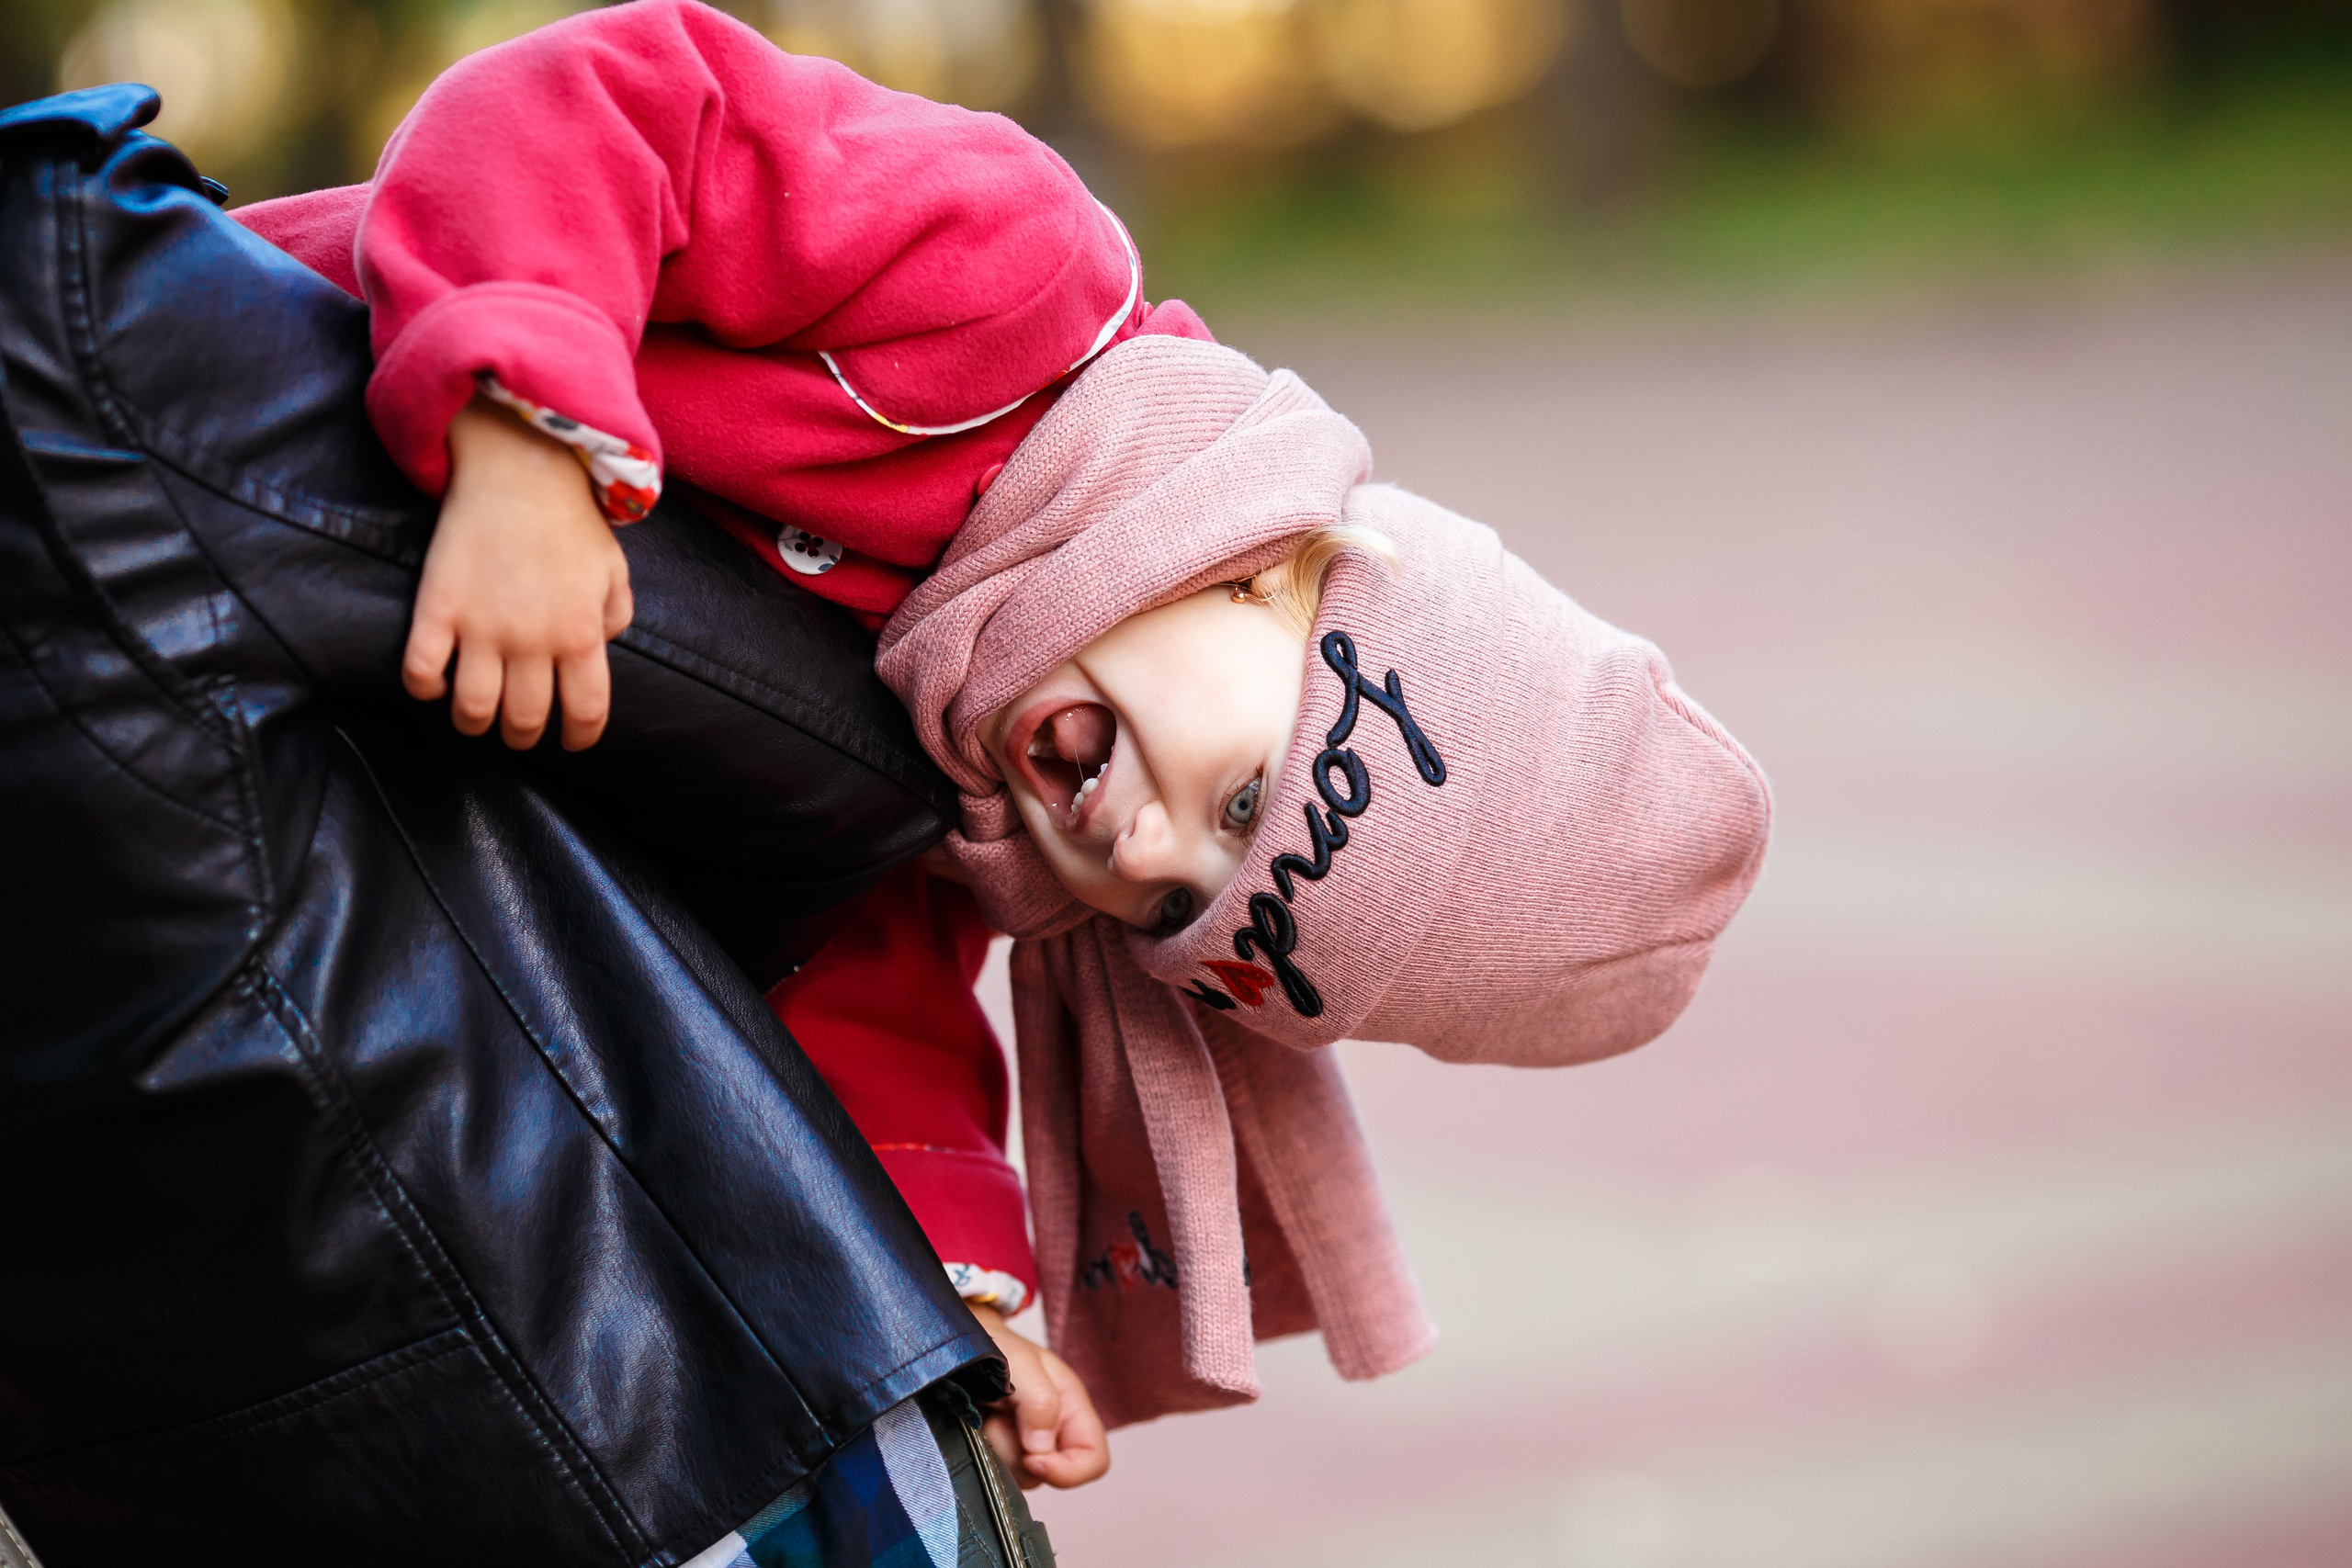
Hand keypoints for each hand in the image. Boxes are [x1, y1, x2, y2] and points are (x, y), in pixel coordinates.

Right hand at [403, 395, 633, 749]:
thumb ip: (614, 618)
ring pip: (471, 710)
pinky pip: (420, 672)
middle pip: (524, 721)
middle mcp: (532, 641)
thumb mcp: (613, 571)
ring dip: (473, 723)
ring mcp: (481, 627)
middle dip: (523, 735)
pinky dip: (425, 689)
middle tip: (519, 728)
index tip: (572, 741)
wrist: (518, 471)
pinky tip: (436, 682)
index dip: (580, 738)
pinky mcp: (437, 608)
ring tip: (477, 714)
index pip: (585, 714)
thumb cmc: (571, 522)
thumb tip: (598, 652)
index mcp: (581, 635)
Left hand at [965, 1300, 1108, 1490]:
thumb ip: (1039, 1401)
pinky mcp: (997, 1450)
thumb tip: (1040, 1449)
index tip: (1032, 1458)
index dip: (1069, 1471)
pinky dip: (982, 1449)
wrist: (961, 1344)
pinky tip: (978, 1422)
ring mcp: (1023, 1445)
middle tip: (999, 1417)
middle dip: (1018, 1453)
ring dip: (997, 1449)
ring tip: (988, 1414)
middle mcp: (1052, 1432)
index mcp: (1071, 1409)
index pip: (1094, 1460)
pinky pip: (994, 1468)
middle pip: (1047, 1474)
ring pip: (1017, 1475)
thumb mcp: (1022, 1364)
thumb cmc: (998, 1346)